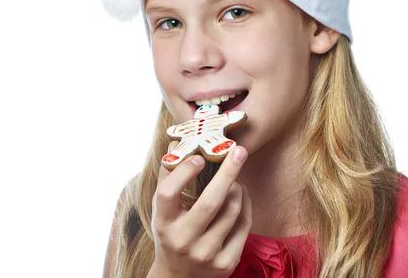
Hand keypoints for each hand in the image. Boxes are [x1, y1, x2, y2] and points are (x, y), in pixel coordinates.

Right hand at [149, 143, 251, 277]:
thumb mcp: (162, 209)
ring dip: (238, 188)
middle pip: (209, 202)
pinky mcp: (226, 263)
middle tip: (239, 150)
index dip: (183, 172)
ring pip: (231, 211)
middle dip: (228, 173)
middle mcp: (183, 241)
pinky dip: (245, 205)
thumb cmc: (170, 232)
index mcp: (163, 223)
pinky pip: (243, 226)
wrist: (178, 277)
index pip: (168, 193)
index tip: (200, 156)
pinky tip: (241, 194)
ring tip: (236, 178)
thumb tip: (177, 143)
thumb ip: (168, 176)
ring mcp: (206, 254)